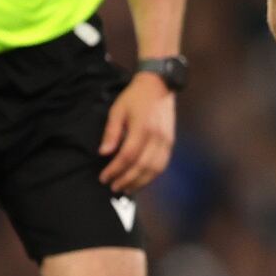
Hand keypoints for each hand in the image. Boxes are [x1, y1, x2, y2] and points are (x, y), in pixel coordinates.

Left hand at [98, 73, 176, 192]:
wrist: (160, 86)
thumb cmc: (134, 97)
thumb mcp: (117, 111)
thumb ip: (111, 132)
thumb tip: (104, 153)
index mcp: (142, 128)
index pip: (128, 156)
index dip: (115, 169)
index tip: (104, 178)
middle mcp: (157, 137)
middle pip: (143, 166)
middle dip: (127, 179)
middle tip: (114, 187)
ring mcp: (167, 141)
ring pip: (155, 168)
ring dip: (141, 181)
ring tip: (128, 189)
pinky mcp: (171, 142)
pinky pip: (163, 164)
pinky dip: (152, 175)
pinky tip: (142, 180)